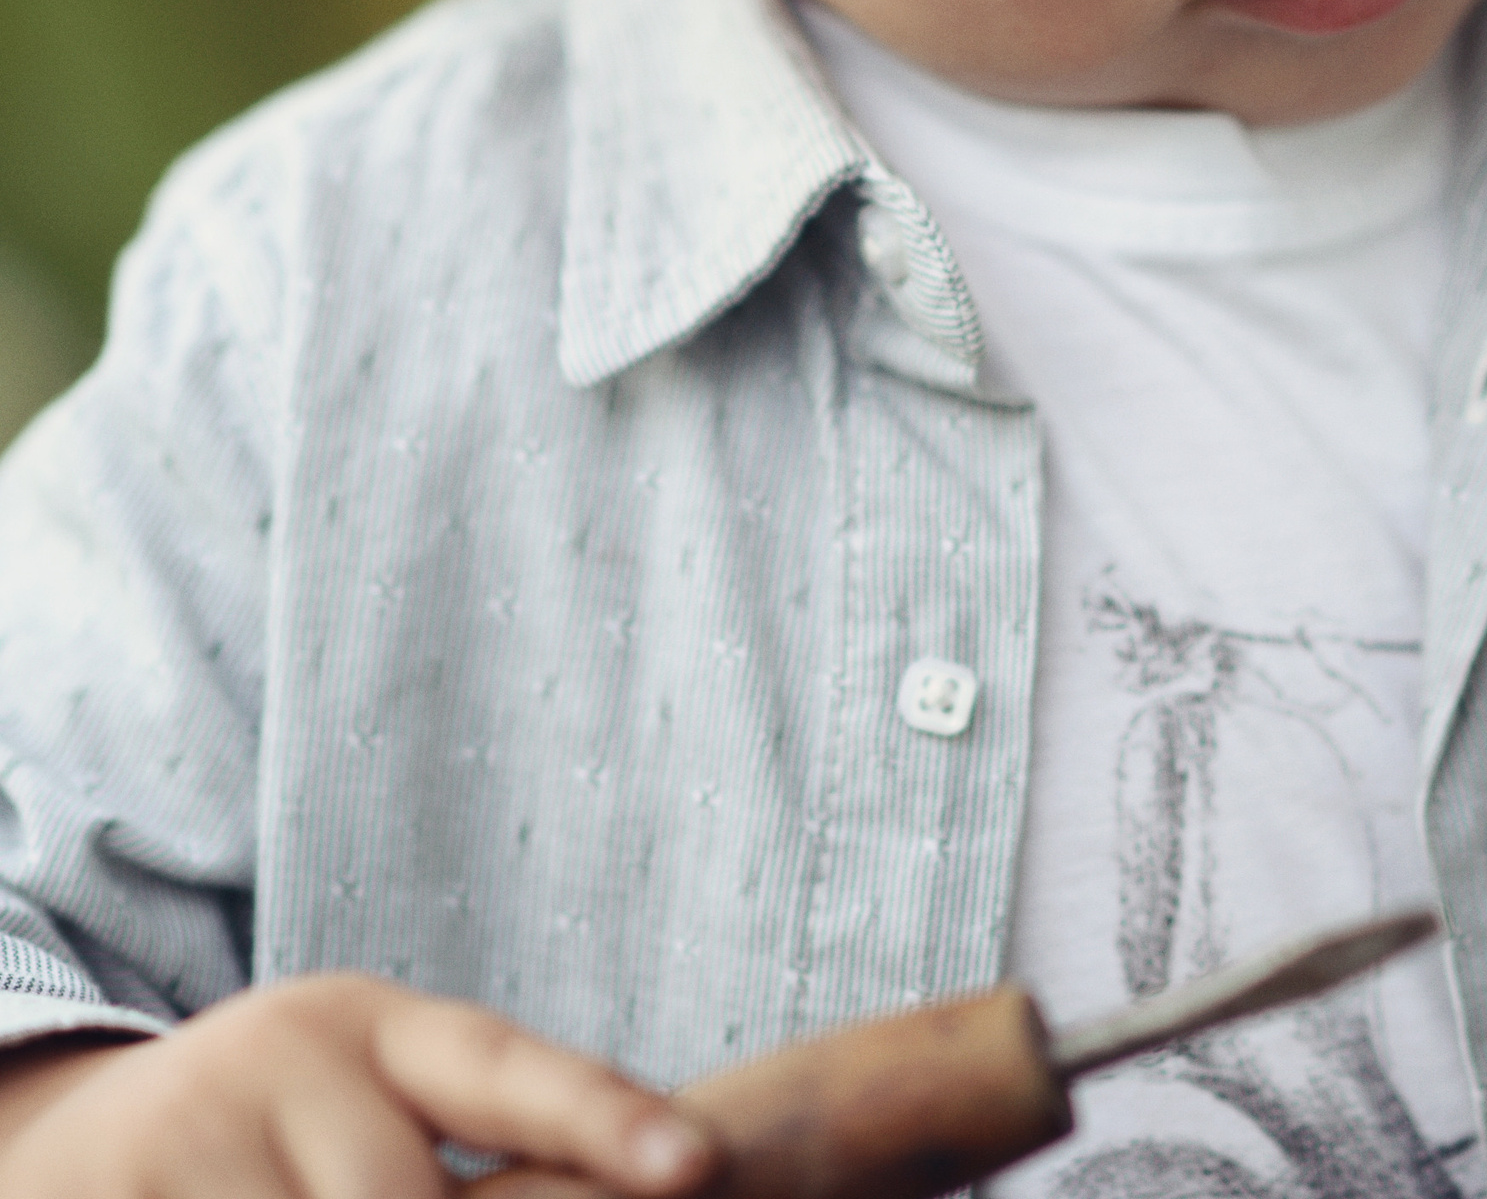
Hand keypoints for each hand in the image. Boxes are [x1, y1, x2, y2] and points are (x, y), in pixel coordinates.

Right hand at [0, 975, 718, 1198]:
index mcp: (370, 1026)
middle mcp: (284, 1058)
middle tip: (425, 1195)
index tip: (698, 1165)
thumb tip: (663, 1178)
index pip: (505, 1069)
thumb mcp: (365, 1113)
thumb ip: (486, 1156)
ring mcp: (185, 1137)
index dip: (605, 1119)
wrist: (66, 1140)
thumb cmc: (267, 1143)